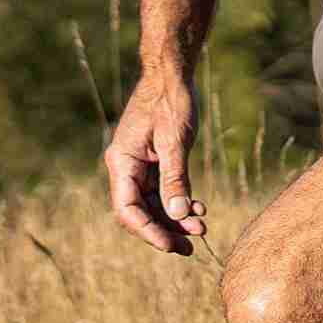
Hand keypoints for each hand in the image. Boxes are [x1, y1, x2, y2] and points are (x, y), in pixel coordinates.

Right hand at [104, 75, 205, 255]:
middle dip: (164, 230)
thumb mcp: (175, 142)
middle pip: (141, 211)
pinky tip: (198, 209)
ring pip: (154, 202)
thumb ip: (175, 179)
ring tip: (200, 231)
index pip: (128, 209)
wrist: (173, 73)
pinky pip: (162, 189)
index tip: (170, 245)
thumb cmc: (171, 101)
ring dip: (175, 217)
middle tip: (189, 249)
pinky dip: (179, 200)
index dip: (149, 231)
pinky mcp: (153, 160)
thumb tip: (177, 215)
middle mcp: (126, 166)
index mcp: (122, 162)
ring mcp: (139, 164)